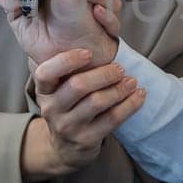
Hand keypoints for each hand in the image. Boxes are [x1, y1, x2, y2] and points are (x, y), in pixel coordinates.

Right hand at [22, 49, 145, 175]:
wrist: (65, 149)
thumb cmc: (68, 108)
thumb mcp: (59, 90)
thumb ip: (69, 69)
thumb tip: (100, 33)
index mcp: (44, 91)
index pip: (46, 72)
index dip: (66, 61)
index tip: (88, 53)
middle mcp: (52, 109)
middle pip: (78, 86)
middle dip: (104, 74)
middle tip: (119, 68)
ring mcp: (68, 126)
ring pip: (97, 102)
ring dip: (119, 89)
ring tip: (132, 81)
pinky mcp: (86, 139)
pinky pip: (112, 119)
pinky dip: (129, 105)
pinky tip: (139, 96)